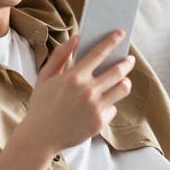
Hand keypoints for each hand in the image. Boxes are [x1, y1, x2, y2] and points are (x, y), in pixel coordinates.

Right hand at [20, 31, 134, 152]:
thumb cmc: (42, 105)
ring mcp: (95, 107)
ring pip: (122, 88)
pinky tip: (100, 106)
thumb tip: (75, 38)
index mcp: (73, 77)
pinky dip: (109, 105)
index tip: (120, 33)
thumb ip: (60, 55)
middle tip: (129, 59)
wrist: (40, 137)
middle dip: (127, 62)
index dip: (112, 41)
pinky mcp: (100, 122)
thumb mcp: (45, 77)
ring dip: (125, 82)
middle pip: (118, 71)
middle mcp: (87, 90)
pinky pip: (113, 108)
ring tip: (122, 81)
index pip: (99, 53)